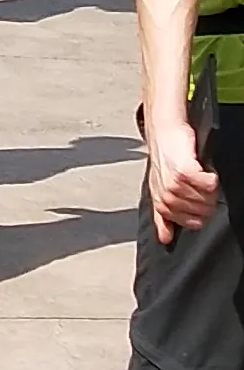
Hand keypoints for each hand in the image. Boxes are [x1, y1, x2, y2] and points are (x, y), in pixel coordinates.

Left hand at [145, 110, 222, 243]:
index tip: (199, 198)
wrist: (163, 131)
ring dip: (210, 186)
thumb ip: (163, 217)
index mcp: (161, 205)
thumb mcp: (158, 189)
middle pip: (204, 213)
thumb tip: (165, 239)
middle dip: (207, 199)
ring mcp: (175, 186)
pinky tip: (202, 168)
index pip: (192, 224)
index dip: (201, 212)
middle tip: (199, 183)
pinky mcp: (185, 173)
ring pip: (209, 199)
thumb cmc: (164, 157)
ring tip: (199, 174)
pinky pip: (210, 185)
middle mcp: (167, 199)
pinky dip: (211, 176)